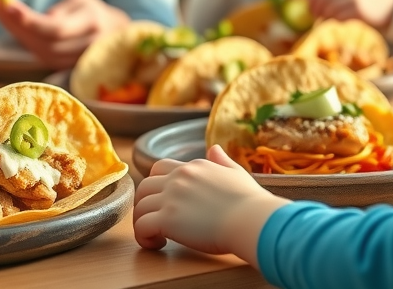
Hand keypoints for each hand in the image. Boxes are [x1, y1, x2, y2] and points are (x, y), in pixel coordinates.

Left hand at [0, 0, 128, 68]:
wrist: (113, 36)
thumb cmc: (94, 12)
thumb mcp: (81, 1)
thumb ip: (61, 10)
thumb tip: (36, 21)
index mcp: (92, 24)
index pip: (55, 28)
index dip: (29, 19)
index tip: (7, 3)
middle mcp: (84, 47)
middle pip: (42, 41)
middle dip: (14, 22)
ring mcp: (73, 62)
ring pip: (37, 49)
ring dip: (13, 28)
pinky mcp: (62, 68)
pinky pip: (37, 53)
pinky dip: (20, 36)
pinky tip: (8, 20)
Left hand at [133, 145, 288, 263]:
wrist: (252, 220)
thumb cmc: (250, 202)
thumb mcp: (237, 173)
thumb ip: (222, 161)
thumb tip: (214, 149)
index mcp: (193, 167)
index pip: (160, 168)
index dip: (157, 186)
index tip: (165, 203)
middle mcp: (179, 177)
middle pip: (144, 186)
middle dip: (146, 204)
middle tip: (156, 221)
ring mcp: (171, 197)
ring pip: (139, 206)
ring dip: (143, 221)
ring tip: (157, 235)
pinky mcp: (167, 219)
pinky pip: (141, 226)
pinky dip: (143, 237)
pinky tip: (158, 244)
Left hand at [309, 0, 392, 30]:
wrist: (392, 11)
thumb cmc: (369, 4)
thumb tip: (314, 3)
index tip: (311, 8)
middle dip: (316, 9)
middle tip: (316, 18)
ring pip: (329, 8)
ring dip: (326, 17)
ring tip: (329, 20)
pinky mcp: (358, 10)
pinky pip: (338, 17)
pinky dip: (336, 21)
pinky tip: (341, 22)